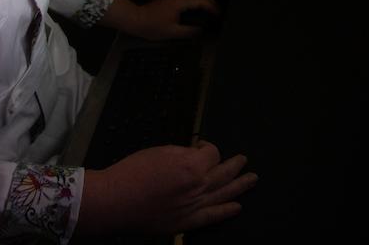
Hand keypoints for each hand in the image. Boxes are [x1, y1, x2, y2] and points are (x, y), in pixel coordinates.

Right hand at [76, 141, 256, 234]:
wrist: (115, 201)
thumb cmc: (132, 173)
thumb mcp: (159, 151)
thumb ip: (182, 153)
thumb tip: (193, 154)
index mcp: (191, 165)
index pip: (212, 153)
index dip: (209, 147)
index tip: (202, 146)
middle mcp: (198, 187)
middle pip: (224, 173)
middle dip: (235, 165)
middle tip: (244, 160)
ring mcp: (194, 206)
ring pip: (224, 194)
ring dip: (240, 186)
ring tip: (252, 179)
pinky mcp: (186, 222)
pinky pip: (212, 217)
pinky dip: (226, 211)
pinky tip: (237, 207)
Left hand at [128, 0, 220, 40]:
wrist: (136, 19)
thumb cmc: (152, 26)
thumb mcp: (172, 33)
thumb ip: (189, 32)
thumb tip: (202, 31)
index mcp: (180, 3)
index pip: (201, 2)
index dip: (212, 7)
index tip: (219, 14)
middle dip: (211, 0)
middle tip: (217, 10)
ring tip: (210, 9)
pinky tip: (197, 9)